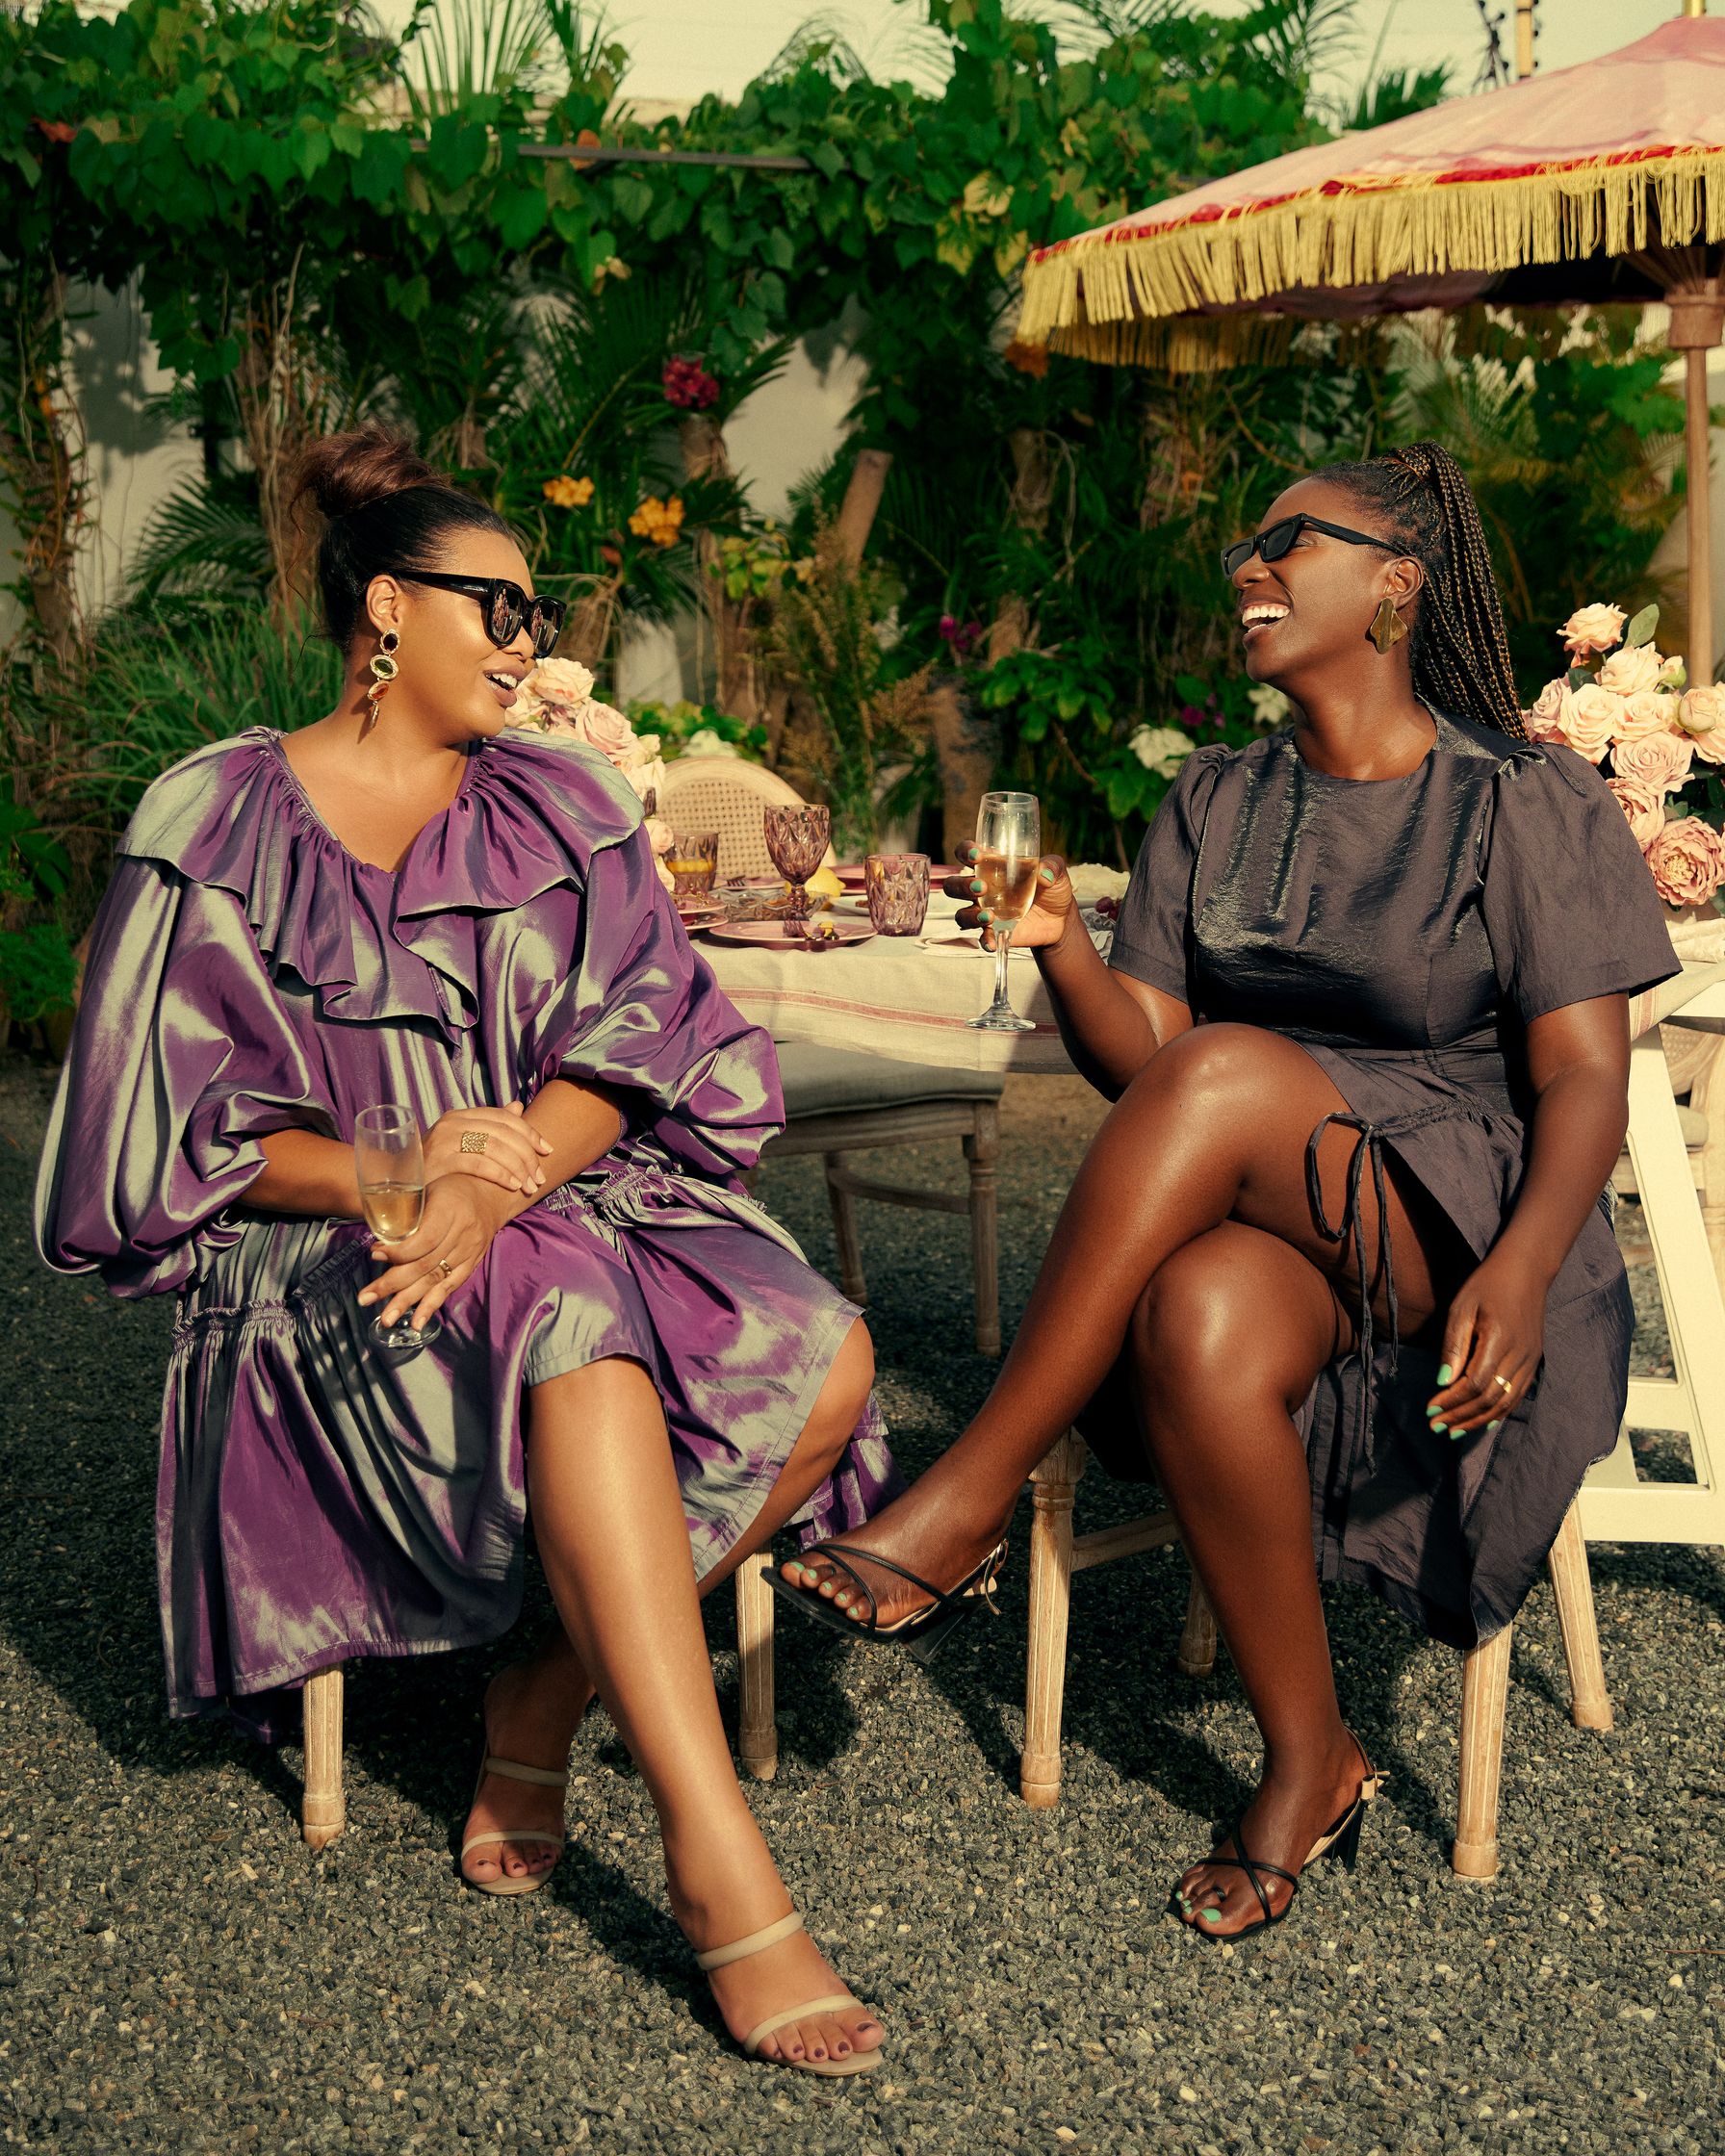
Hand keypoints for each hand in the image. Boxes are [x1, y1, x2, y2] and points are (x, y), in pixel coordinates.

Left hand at [357, 1176, 509, 1333]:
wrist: (492, 1195)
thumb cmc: (452, 1188)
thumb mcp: (430, 1188)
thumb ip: (409, 1212)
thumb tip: (378, 1239)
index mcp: (451, 1210)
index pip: (424, 1240)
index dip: (398, 1253)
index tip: (375, 1256)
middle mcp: (462, 1234)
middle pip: (425, 1264)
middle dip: (392, 1284)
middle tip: (365, 1298)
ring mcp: (469, 1252)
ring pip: (435, 1280)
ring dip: (408, 1301)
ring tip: (386, 1318)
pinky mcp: (471, 1264)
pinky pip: (450, 1287)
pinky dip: (432, 1306)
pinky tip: (416, 1323)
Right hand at [423, 1100, 551, 1199]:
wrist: (400, 1186)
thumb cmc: (437, 1167)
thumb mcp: (464, 1144)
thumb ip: (491, 1126)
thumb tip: (517, 1106)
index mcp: (461, 1115)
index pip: (505, 1118)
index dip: (531, 1133)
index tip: (548, 1151)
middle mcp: (453, 1122)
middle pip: (503, 1132)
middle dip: (528, 1156)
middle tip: (540, 1178)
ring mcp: (444, 1139)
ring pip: (495, 1147)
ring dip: (518, 1168)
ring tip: (529, 1186)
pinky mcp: (439, 1159)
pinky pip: (479, 1163)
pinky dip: (500, 1174)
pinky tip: (512, 1186)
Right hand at [944, 846, 1077, 952]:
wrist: (1060, 919)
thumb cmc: (1051, 888)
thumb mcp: (1057, 872)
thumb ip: (1052, 867)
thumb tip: (1044, 873)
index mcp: (992, 866)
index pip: (967, 854)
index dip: (966, 852)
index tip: (977, 855)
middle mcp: (982, 888)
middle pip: (954, 885)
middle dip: (962, 886)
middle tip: (982, 887)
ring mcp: (985, 911)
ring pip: (962, 914)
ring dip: (971, 915)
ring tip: (989, 916)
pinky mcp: (994, 931)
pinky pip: (980, 938)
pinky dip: (984, 940)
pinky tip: (992, 942)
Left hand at [1427, 1249, 1549, 1438]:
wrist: (1527, 1270)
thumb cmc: (1488, 1284)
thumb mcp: (1462, 1307)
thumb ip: (1453, 1345)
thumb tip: (1442, 1381)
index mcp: (1499, 1339)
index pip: (1474, 1383)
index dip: (1451, 1401)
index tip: (1429, 1410)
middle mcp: (1519, 1354)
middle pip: (1489, 1398)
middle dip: (1460, 1416)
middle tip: (1436, 1426)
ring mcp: (1531, 1359)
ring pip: (1505, 1402)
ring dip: (1478, 1420)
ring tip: (1454, 1430)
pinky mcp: (1534, 1361)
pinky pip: (1517, 1395)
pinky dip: (1499, 1412)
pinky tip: (1481, 1421)